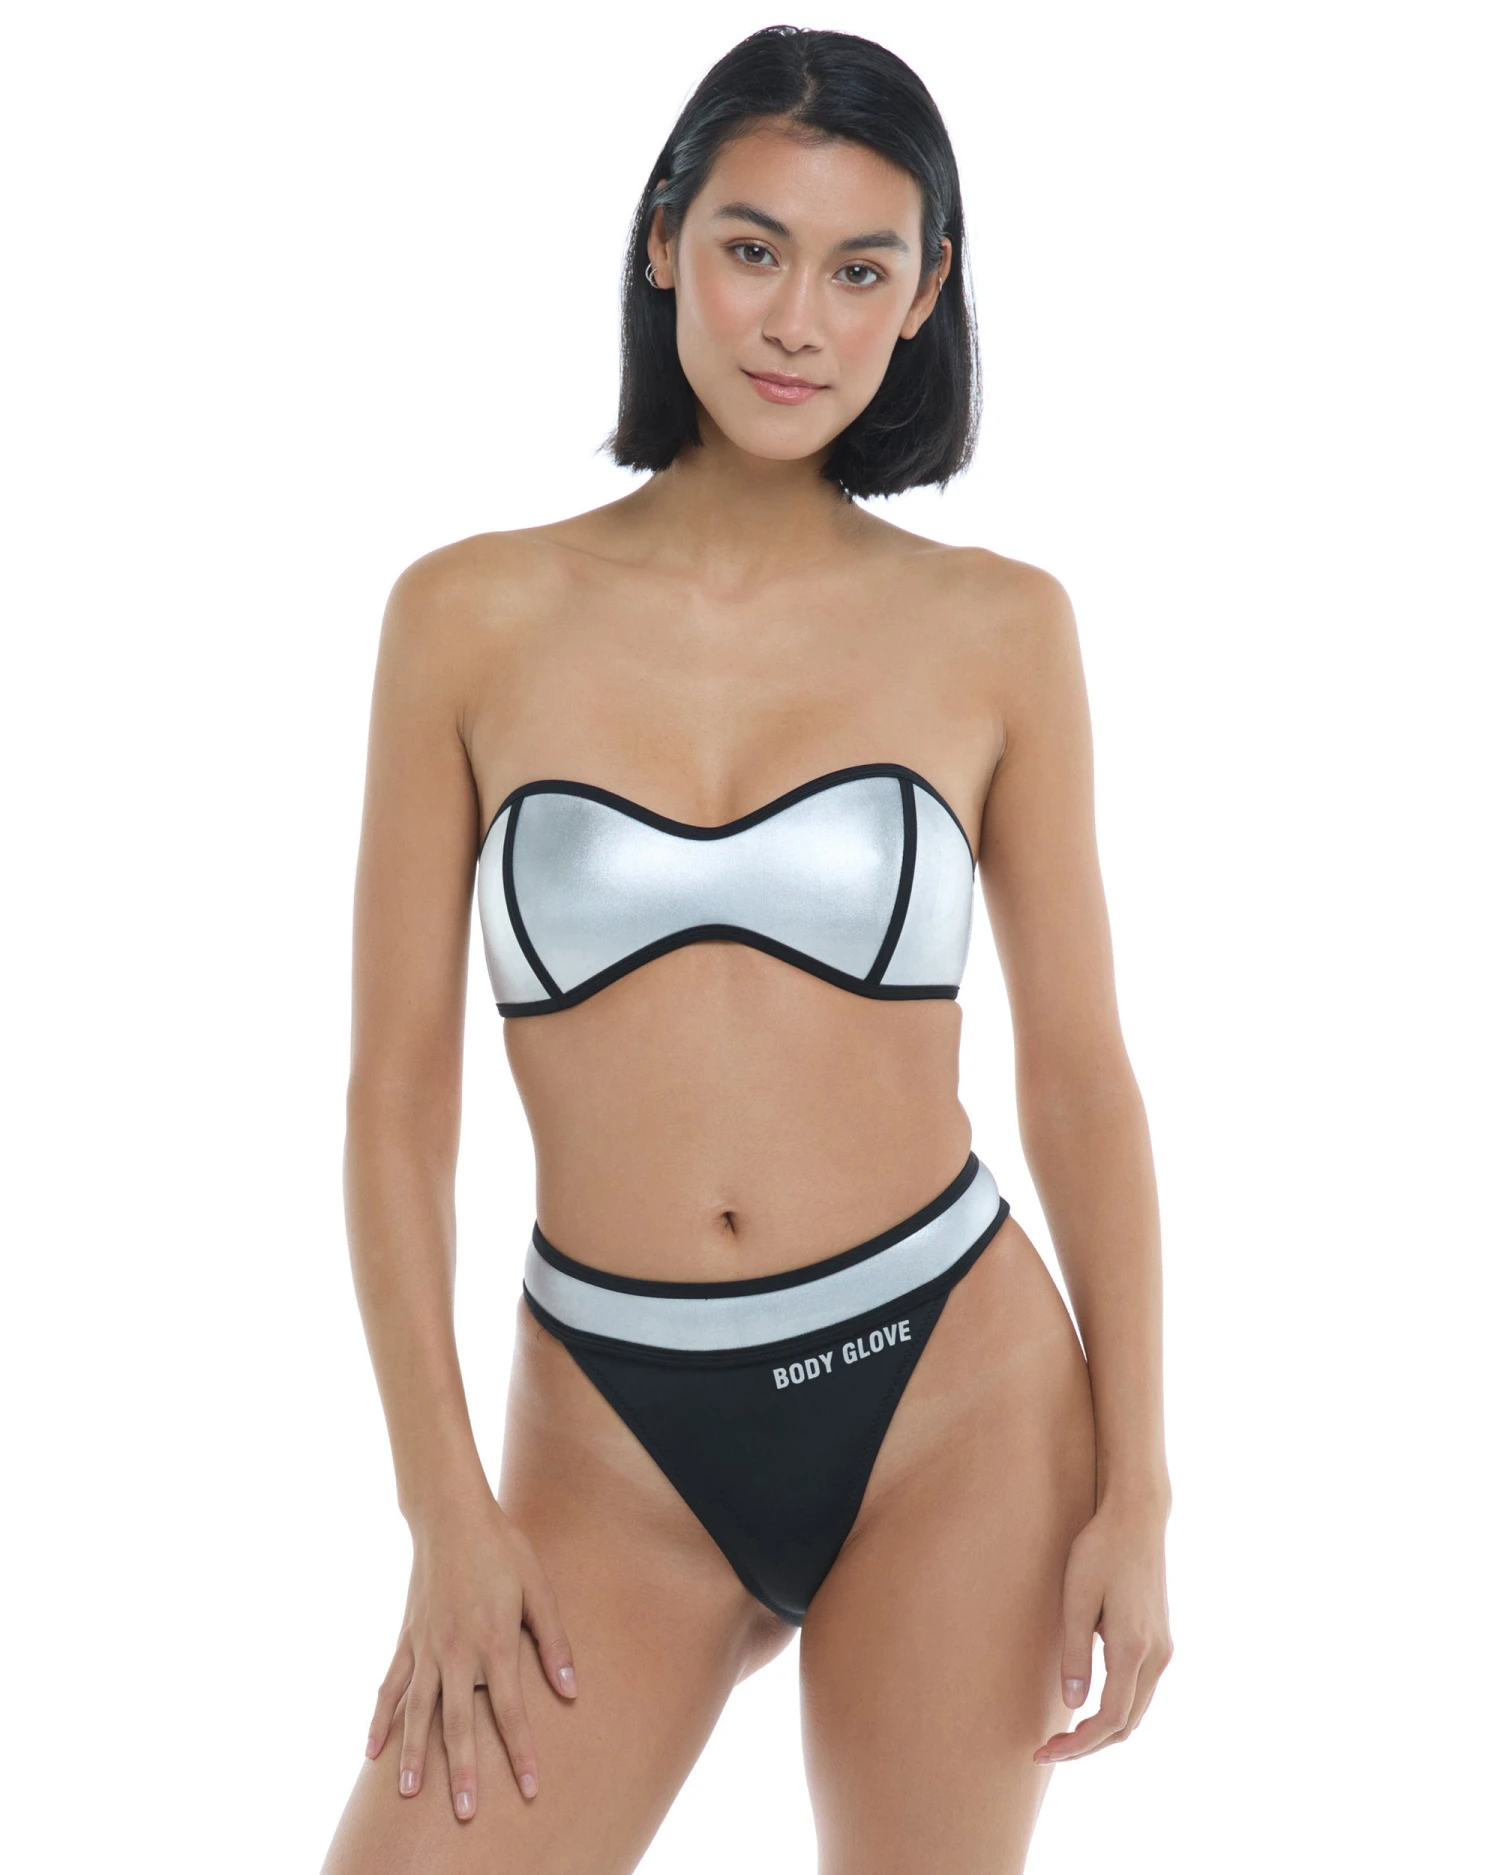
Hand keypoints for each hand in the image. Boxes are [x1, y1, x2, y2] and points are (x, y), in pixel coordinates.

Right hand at [364, 1495, 577, 1818]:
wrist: (451, 1517)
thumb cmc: (502, 1549)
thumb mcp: (538, 1588)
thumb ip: (554, 1640)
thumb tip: (570, 1689)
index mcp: (493, 1641)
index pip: (509, 1710)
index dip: (520, 1751)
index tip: (530, 1787)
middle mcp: (456, 1652)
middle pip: (459, 1722)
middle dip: (463, 1770)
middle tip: (467, 1813)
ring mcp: (426, 1648)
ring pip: (417, 1711)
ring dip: (415, 1754)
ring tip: (411, 1794)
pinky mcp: (406, 1640)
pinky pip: (390, 1686)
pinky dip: (379, 1718)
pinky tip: (370, 1751)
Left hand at [1034, 1495, 1171, 1762]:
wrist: (1137, 1518)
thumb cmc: (1100, 1551)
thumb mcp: (1077, 1598)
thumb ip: (1076, 1653)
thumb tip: (1073, 1705)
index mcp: (1133, 1648)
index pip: (1110, 1719)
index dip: (1078, 1744)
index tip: (1045, 1751)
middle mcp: (1157, 1656)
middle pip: (1127, 1724)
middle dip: (1088, 1745)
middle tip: (1048, 1749)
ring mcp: (1164, 1649)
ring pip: (1137, 1711)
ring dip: (1104, 1730)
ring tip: (1065, 1734)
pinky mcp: (1162, 1640)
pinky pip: (1142, 1690)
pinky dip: (1118, 1709)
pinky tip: (1090, 1705)